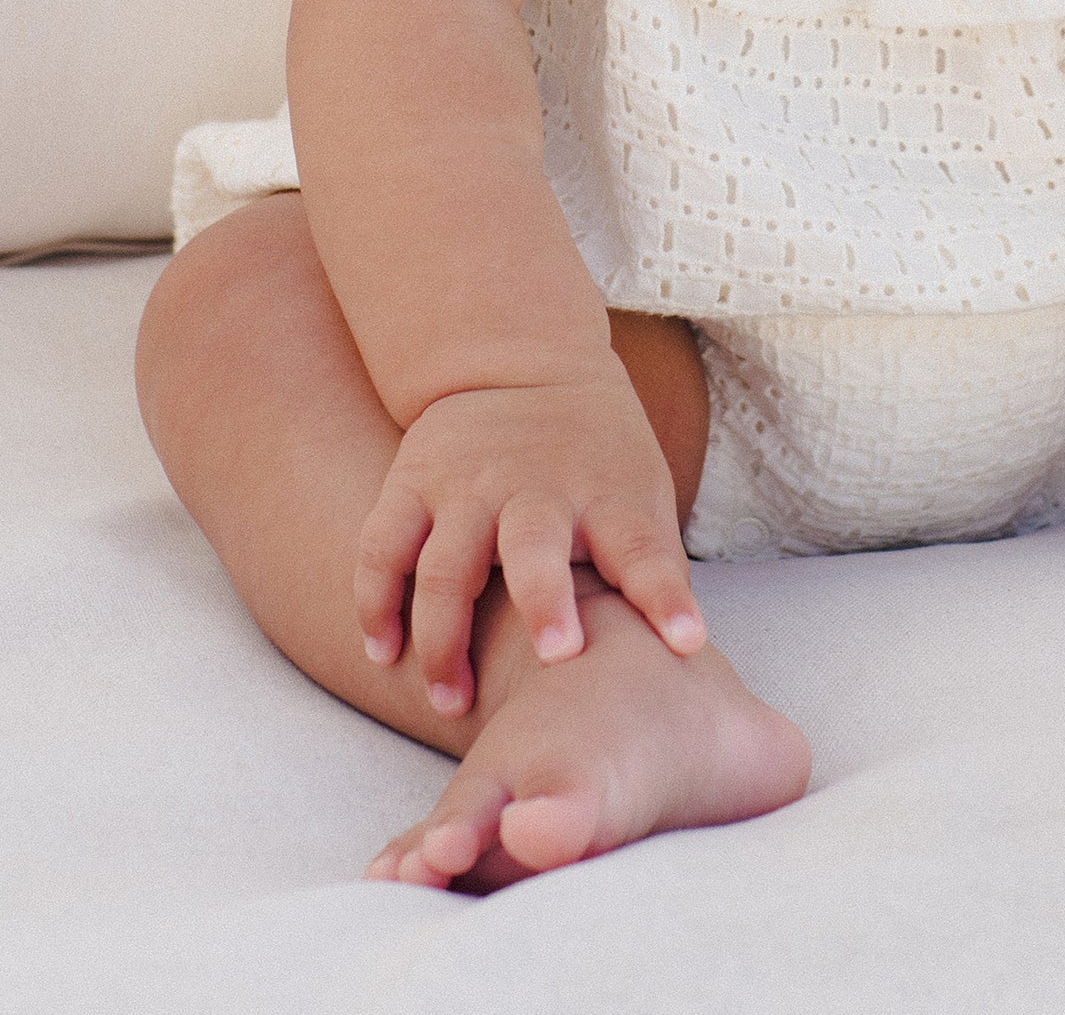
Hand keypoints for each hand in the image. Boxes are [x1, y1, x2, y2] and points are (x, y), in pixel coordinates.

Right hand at [354, 368, 707, 718]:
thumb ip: (655, 568)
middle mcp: (535, 490)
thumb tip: (687, 657)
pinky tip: (384, 652)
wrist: (522, 363)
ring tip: (451, 700)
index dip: (664, 596)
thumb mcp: (642, 493)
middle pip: (536, 548)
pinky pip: (382, 549)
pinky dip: (377, 602)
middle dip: (546, 600)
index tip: (686, 640)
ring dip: (444, 637)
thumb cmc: (596, 458)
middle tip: (557, 655)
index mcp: (607, 496)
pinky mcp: (411, 483)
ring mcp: (467, 486)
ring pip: (445, 565)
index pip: (645, 549)